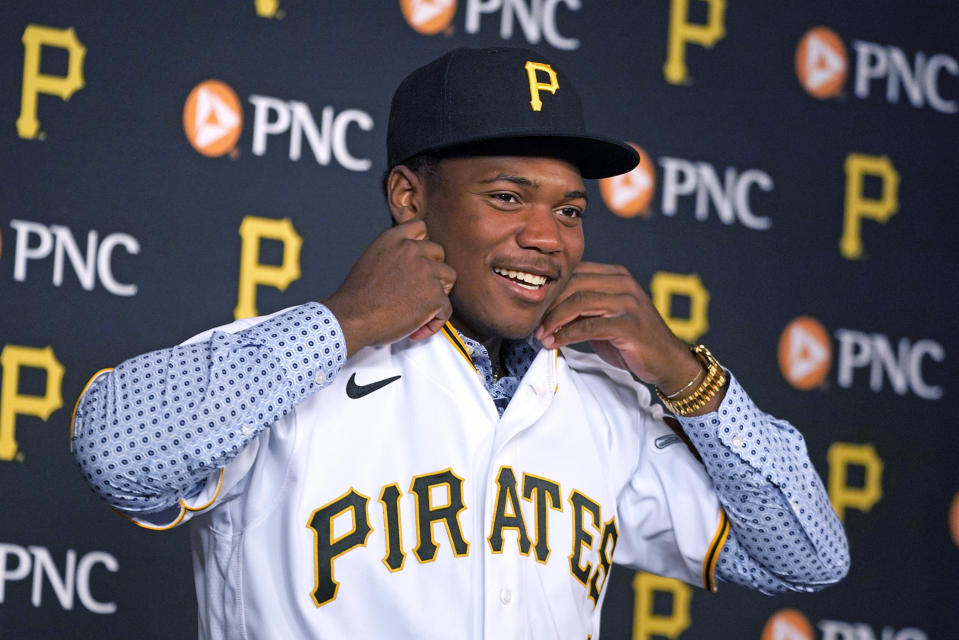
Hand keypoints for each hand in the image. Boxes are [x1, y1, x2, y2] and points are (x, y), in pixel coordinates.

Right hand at [323, 220, 455, 355]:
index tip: (418, 260)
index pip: (420, 228)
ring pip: (449, 277)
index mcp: (394, 239)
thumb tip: (407, 265)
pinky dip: (435, 321)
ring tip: (422, 309)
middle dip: (433, 270)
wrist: (353, 317)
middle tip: (420, 290)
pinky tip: (416, 330)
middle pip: (439, 253)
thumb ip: (393, 255)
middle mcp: (412, 250)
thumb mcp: (371, 260)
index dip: (422, 245)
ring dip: (439, 292)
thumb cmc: (357, 297)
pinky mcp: (435, 296)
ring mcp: (426, 272)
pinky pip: (446, 309)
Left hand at [535, 262, 701, 393]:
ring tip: (541, 335)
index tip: (534, 307)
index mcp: (616, 275)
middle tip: (534, 324)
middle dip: (549, 305)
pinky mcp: (629, 325)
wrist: (667, 361)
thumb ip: (582, 308)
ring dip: (554, 320)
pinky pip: (589, 326)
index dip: (551, 289)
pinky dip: (567, 335)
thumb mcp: (604, 317)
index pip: (575, 272)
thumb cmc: (632, 340)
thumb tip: (545, 311)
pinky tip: (555, 343)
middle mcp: (623, 284)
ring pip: (579, 302)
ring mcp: (628, 303)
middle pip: (574, 284)